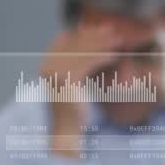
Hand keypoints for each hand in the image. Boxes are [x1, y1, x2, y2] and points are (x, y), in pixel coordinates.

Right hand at [38, 24, 120, 155]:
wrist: (67, 135)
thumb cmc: (73, 113)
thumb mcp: (72, 85)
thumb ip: (76, 67)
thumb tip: (91, 49)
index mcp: (46, 66)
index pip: (64, 40)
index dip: (83, 33)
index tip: (100, 29)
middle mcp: (47, 67)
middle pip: (74, 42)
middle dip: (95, 35)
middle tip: (113, 30)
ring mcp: (56, 73)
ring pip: (83, 50)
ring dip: (102, 43)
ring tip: (118, 41)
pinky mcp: (68, 80)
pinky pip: (89, 62)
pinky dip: (103, 56)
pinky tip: (115, 55)